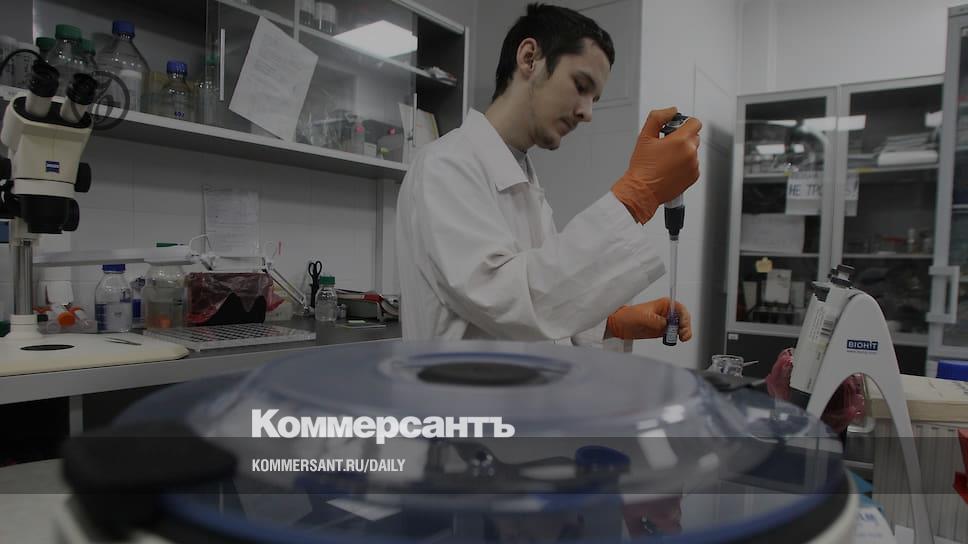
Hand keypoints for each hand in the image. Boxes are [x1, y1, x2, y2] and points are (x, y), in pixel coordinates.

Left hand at [605, 298, 692, 340]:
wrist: (618, 325)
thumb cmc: (628, 316)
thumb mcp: (643, 317)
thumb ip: (656, 321)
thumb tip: (666, 325)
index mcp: (664, 304)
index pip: (680, 309)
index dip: (684, 317)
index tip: (682, 326)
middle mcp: (666, 313)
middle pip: (683, 319)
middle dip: (686, 327)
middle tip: (683, 335)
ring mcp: (664, 322)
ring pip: (680, 327)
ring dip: (684, 333)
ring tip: (681, 338)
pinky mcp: (661, 331)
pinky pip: (673, 334)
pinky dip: (676, 338)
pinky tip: (673, 340)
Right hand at [611, 107, 701, 222]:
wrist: (642, 191)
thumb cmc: (642, 168)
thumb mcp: (644, 136)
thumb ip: (658, 117)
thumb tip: (671, 111)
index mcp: (680, 141)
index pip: (695, 122)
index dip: (685, 123)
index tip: (676, 128)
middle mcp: (690, 152)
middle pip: (694, 136)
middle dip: (682, 138)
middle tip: (667, 145)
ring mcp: (694, 165)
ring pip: (693, 151)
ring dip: (683, 152)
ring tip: (666, 160)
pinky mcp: (694, 176)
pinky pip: (693, 165)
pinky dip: (685, 165)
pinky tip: (670, 168)